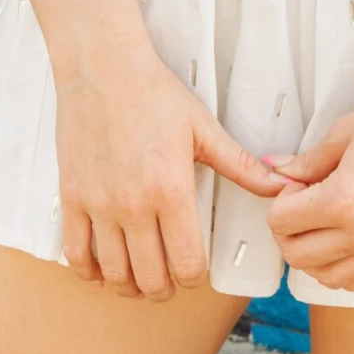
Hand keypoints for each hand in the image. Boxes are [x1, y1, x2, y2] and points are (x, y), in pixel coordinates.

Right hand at [54, 38, 283, 299]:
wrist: (103, 67)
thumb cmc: (153, 93)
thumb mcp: (204, 129)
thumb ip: (242, 165)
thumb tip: (281, 185)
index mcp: (171, 191)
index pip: (187, 266)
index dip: (194, 277)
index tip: (194, 267)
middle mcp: (133, 205)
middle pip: (151, 280)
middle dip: (164, 287)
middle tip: (168, 278)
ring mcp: (99, 205)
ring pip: (114, 275)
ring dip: (129, 284)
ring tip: (139, 274)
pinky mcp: (72, 197)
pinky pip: (75, 255)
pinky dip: (90, 270)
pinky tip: (102, 263)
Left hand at [265, 59, 353, 292]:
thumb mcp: (345, 133)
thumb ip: (307, 161)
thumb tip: (276, 169)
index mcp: (344, 201)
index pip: (283, 222)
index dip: (281, 200)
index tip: (294, 184)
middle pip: (299, 256)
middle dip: (288, 230)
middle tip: (300, 203)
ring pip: (329, 278)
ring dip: (313, 255)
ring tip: (320, 224)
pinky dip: (347, 271)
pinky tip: (346, 246)